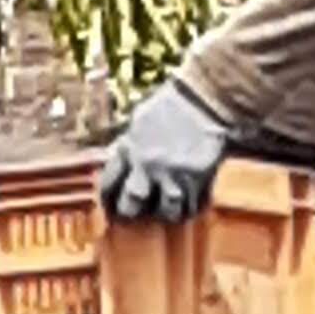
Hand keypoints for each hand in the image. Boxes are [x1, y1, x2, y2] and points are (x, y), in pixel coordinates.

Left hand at [98, 76, 234, 224]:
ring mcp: (173, 174)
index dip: (108, 199)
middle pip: (132, 205)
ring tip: (167, 207)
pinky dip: (189, 208)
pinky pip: (191, 207)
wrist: (206, 100)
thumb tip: (114, 159)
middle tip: (136, 213)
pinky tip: (188, 201)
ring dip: (165, 213)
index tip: (112, 203)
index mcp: (129, 148)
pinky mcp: (198, 179)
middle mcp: (148, 165)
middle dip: (132, 212)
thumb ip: (126, 144)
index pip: (108, 184)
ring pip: (165, 212)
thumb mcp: (139, 120)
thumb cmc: (172, 106)